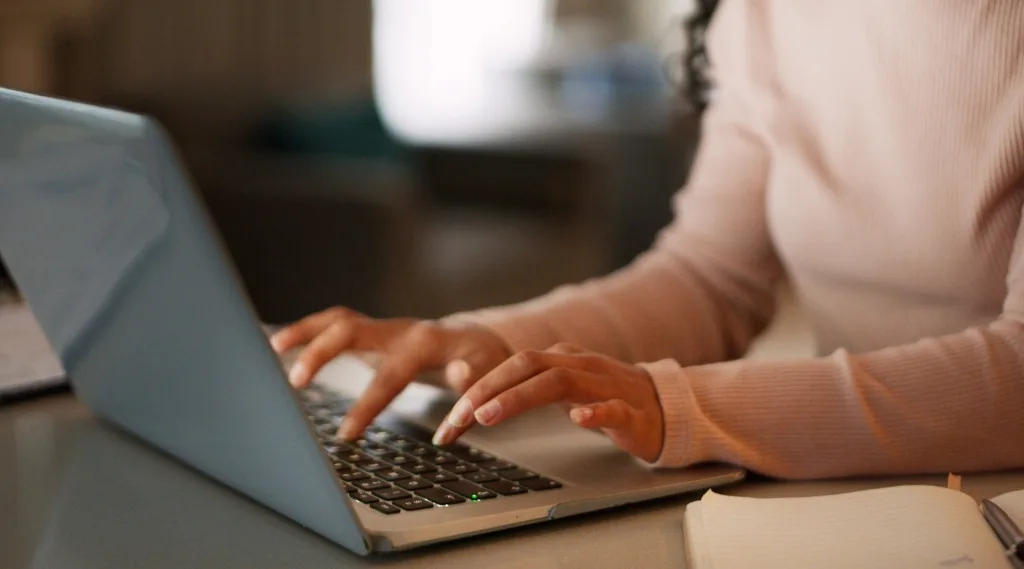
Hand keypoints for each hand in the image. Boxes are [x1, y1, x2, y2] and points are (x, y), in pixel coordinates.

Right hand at [270, 307, 511, 439]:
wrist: (481, 338)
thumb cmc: (484, 360)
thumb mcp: (490, 374)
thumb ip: (471, 384)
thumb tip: (456, 388)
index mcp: (426, 343)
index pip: (390, 375)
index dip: (368, 405)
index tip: (347, 435)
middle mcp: (400, 330)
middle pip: (352, 329)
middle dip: (322, 352)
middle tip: (295, 382)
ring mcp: (383, 328)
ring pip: (338, 320)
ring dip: (305, 331)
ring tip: (272, 348)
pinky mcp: (372, 332)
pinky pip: (336, 325)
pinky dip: (309, 331)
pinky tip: (280, 342)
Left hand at [432, 344, 664, 462]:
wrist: (666, 407)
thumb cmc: (608, 399)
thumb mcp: (562, 391)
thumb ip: (527, 390)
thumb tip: (477, 403)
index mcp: (561, 360)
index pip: (511, 366)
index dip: (477, 389)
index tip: (451, 420)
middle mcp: (580, 365)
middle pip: (527, 366)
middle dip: (487, 390)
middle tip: (458, 418)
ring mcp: (607, 384)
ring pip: (560, 382)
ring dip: (520, 398)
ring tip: (490, 415)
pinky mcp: (632, 411)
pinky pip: (613, 407)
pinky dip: (594, 413)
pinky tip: (578, 420)